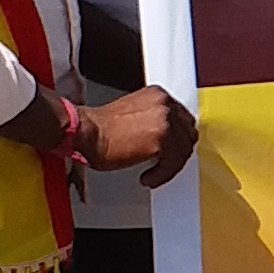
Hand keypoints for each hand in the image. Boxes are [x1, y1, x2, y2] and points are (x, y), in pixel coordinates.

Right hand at [79, 85, 194, 183]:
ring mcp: (165, 122)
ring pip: (183, 151)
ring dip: (169, 166)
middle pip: (187, 133)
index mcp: (158, 95)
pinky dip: (161, 175)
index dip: (177, 136)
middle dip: (178, 151)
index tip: (172, 148)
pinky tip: (148, 177)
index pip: (182, 117)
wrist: (85, 133)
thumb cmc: (100, 128)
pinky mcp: (162, 141)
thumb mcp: (133, 113)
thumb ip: (153, 119)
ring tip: (153, 173)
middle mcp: (165, 105)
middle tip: (166, 163)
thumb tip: (167, 137)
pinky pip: (172, 165)